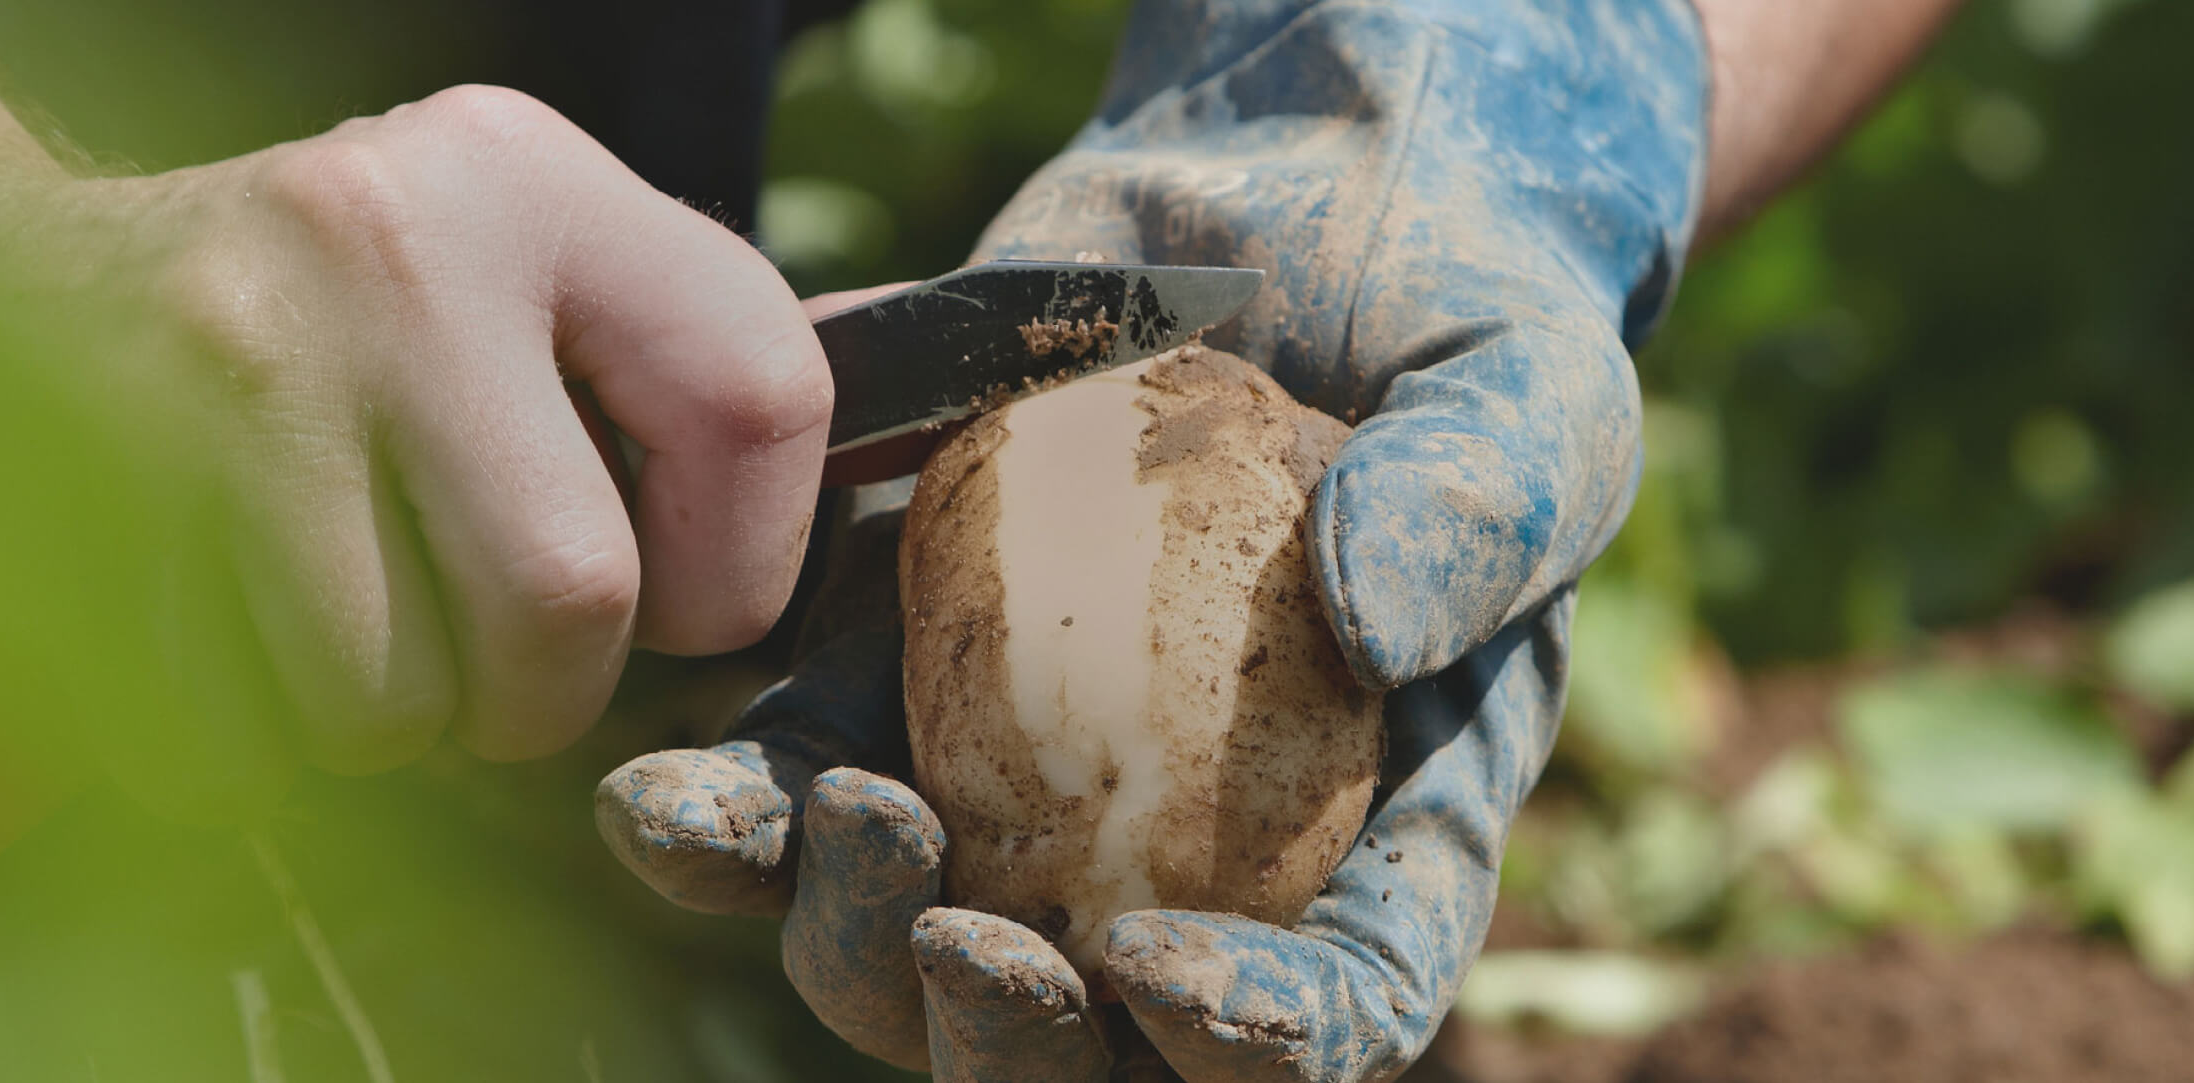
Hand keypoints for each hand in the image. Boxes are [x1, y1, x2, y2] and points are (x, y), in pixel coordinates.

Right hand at [106, 85, 831, 786]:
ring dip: (399, 721)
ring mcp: (243, 353)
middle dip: (548, 690)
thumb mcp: (540, 273)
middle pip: (569, 594)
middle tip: (505, 662)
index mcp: (540, 181)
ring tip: (369, 629)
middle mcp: (393, 239)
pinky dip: (270, 733)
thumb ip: (698, 367)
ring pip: (396, 692)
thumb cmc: (361, 311)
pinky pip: (244, 727)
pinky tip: (255, 625)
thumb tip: (890, 468)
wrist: (57, 278)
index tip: (679, 598)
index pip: (762, 403)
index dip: (743, 563)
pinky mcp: (118, 473)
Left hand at [598, 0, 1706, 1076]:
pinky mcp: (903, 674)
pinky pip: (798, 793)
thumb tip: (1370, 626)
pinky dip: (726, 822)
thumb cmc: (1456, 309)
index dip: (1253, 1039)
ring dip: (857, 940)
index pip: (1342, 996)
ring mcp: (1039, 772)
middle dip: (1015, 1038)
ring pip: (923, 953)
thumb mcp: (1529, 385)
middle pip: (1103, 1034)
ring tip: (840, 818)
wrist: (1285, 200)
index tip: (1153, 965)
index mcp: (1379, 819)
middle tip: (965, 946)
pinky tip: (664, 800)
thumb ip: (1481, 501)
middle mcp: (1201, 839)